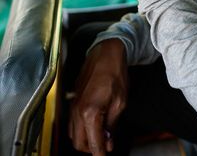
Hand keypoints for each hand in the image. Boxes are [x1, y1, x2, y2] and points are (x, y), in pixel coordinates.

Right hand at [69, 39, 128, 154]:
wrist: (106, 53)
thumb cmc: (114, 72)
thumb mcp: (120, 101)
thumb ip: (112, 124)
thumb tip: (108, 141)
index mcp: (90, 112)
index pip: (93, 143)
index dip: (100, 153)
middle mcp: (77, 111)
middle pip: (79, 143)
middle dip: (92, 148)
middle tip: (106, 146)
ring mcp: (73, 106)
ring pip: (73, 135)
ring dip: (86, 140)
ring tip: (102, 136)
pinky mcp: (73, 101)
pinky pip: (72, 123)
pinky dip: (81, 129)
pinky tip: (94, 125)